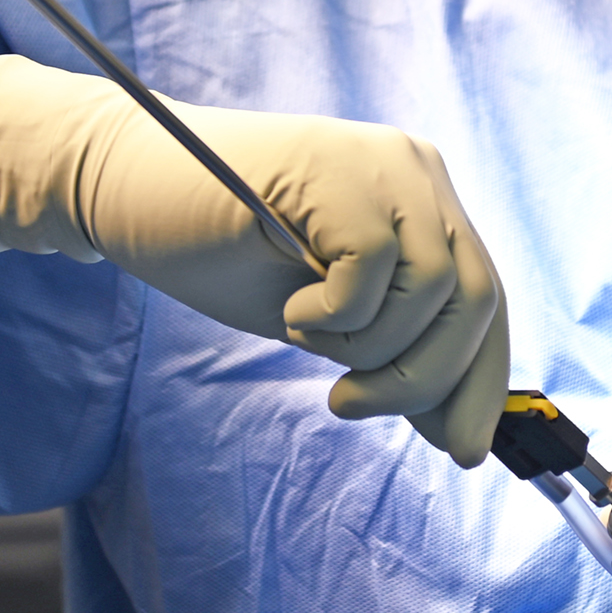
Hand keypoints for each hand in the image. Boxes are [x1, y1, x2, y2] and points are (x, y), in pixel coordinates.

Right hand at [0, 14, 509, 466]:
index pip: (486, 297)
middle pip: (475, 297)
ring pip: (432, 291)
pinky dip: (331, 313)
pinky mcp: (335, 172)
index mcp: (421, 198)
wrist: (125, 188)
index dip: (481, 380)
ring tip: (303, 336)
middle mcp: (416, 169)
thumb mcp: (324, 319)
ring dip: (370, 347)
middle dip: (423, 379)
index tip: (461, 449)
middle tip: (348, 404)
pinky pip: (372, 272)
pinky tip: (287, 304)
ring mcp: (380, 163)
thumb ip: (393, 352)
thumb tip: (467, 436)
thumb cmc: (220, 251)